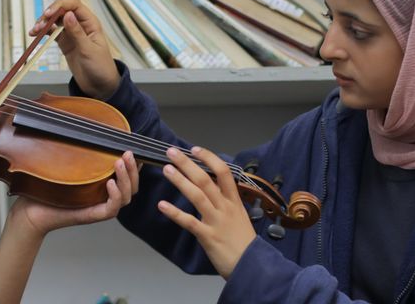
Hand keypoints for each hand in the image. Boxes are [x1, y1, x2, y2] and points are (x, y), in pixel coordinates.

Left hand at [8, 151, 139, 235]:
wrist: (30, 211)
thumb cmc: (43, 187)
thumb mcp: (63, 163)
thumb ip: (75, 150)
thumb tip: (79, 125)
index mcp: (101, 185)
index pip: (127, 177)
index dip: (134, 165)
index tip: (133, 149)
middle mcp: (103, 197)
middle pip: (131, 186)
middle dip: (133, 169)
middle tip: (128, 153)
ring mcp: (98, 207)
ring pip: (125, 197)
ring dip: (126, 179)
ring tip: (119, 163)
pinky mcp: (91, 216)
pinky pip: (112, 209)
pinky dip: (115, 196)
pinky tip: (110, 183)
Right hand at [29, 0, 119, 98]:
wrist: (99, 85)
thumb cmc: (100, 67)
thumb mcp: (89, 50)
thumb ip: (77, 33)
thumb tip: (68, 15)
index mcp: (90, 23)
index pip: (74, 5)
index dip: (60, 6)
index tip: (49, 14)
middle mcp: (80, 25)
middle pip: (62, 11)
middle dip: (49, 15)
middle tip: (39, 24)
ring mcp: (71, 33)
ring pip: (55, 21)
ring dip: (44, 23)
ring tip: (34, 31)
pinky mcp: (65, 42)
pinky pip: (52, 33)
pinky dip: (43, 32)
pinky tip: (35, 34)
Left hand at [158, 146, 256, 278]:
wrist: (252, 265)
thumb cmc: (244, 242)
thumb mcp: (240, 217)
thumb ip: (227, 203)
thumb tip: (215, 190)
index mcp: (234, 201)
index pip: (223, 172)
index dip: (209, 158)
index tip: (194, 149)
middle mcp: (225, 207)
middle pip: (206, 179)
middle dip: (187, 164)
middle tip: (171, 152)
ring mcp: (216, 221)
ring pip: (197, 195)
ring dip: (180, 181)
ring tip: (166, 169)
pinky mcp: (208, 236)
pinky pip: (189, 222)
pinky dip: (175, 213)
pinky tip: (162, 205)